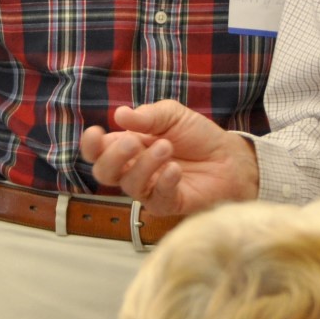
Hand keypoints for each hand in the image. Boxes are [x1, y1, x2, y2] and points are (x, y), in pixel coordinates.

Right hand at [78, 101, 258, 214]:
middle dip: (114, 157)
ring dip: (145, 164)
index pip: (97, 152)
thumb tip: (119, 114)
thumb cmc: (197, 135)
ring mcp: (150, 189)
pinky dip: (164, 182)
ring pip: (129, 186)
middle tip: (134, 142)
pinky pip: (156, 199)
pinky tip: (176, 169)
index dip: (90, 145)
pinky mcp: (168, 204)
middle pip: (104, 173)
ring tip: (167, 147)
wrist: (229, 156)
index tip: (97, 133)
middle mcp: (134, 169)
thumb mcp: (172, 115)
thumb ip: (147, 116)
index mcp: (128, 146)